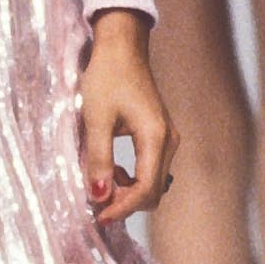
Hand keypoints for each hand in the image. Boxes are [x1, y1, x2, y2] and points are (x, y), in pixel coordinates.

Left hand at [79, 10, 175, 225]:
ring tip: (101, 187)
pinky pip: (151, 169)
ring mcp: (167, 138)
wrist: (121, 47)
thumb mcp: (96, 120)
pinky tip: (113, 171)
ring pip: (153, 182)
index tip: (98, 216)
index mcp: (156, 138)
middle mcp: (168, 141)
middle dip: (126, 203)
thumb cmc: (107, 78)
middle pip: (153, 191)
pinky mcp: (159, 135)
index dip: (122, 208)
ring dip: (129, 192)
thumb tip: (99, 196)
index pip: (145, 189)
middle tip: (96, 204)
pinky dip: (133, 178)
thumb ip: (99, 160)